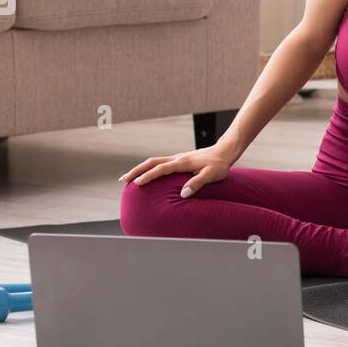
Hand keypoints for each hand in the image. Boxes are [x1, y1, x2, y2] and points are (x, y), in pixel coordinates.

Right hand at [118, 142, 235, 197]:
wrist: (224, 152)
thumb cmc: (219, 165)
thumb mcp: (211, 175)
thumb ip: (197, 183)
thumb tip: (182, 195)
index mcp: (182, 162)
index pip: (160, 169)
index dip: (148, 176)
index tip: (136, 183)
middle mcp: (177, 158)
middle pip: (151, 162)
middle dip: (136, 171)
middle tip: (123, 180)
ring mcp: (177, 158)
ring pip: (154, 161)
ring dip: (140, 169)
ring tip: (130, 178)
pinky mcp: (180, 160)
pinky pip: (160, 163)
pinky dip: (150, 168)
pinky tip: (148, 175)